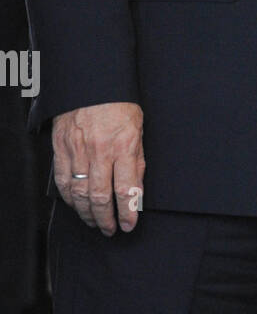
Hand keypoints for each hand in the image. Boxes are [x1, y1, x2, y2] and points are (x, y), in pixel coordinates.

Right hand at [52, 102, 144, 236]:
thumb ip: (136, 161)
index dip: (127, 212)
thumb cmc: (120, 105)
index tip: (129, 224)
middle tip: (110, 229)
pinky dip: (69, 198)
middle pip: (99, 196)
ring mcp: (77, 151)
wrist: (92, 83)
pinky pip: (64, 180)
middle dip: (106, 218)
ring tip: (95, 222)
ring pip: (79, 193)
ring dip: (87, 213)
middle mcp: (99, 151)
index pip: (126, 189)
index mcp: (123, 145)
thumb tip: (136, 190)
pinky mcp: (61, 149)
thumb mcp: (138, 130)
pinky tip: (76, 205)